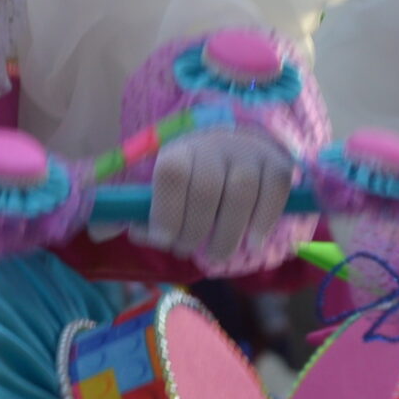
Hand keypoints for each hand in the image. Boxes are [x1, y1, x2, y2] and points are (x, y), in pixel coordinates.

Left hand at [147, 129, 296, 267]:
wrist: (238, 150)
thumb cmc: (194, 181)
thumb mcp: (165, 191)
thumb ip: (141, 213)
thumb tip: (120, 233)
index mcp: (180, 150)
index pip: (172, 173)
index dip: (166, 212)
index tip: (163, 240)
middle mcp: (214, 145)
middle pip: (206, 188)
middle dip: (194, 231)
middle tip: (188, 250)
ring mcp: (248, 153)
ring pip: (241, 191)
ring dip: (227, 234)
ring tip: (217, 253)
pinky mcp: (277, 164)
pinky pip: (275, 190)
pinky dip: (263, 221)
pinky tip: (253, 242)